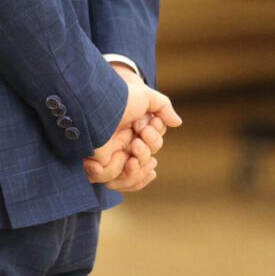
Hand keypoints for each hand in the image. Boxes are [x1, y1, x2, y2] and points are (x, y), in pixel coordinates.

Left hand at [83, 64, 180, 189]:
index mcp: (136, 130)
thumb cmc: (120, 97)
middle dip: (147, 148)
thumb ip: (163, 107)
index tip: (147, 124)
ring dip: (138, 164)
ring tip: (134, 146)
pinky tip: (120, 158)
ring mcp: (112, 153)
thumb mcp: (145, 97)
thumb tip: (177, 123)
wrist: (96, 99)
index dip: (154, 137)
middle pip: (146, 160)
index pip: (153, 144)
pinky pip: (112, 178)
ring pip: (132, 174)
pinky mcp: (99, 162)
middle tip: (139, 135)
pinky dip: (117, 170)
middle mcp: (125, 143)